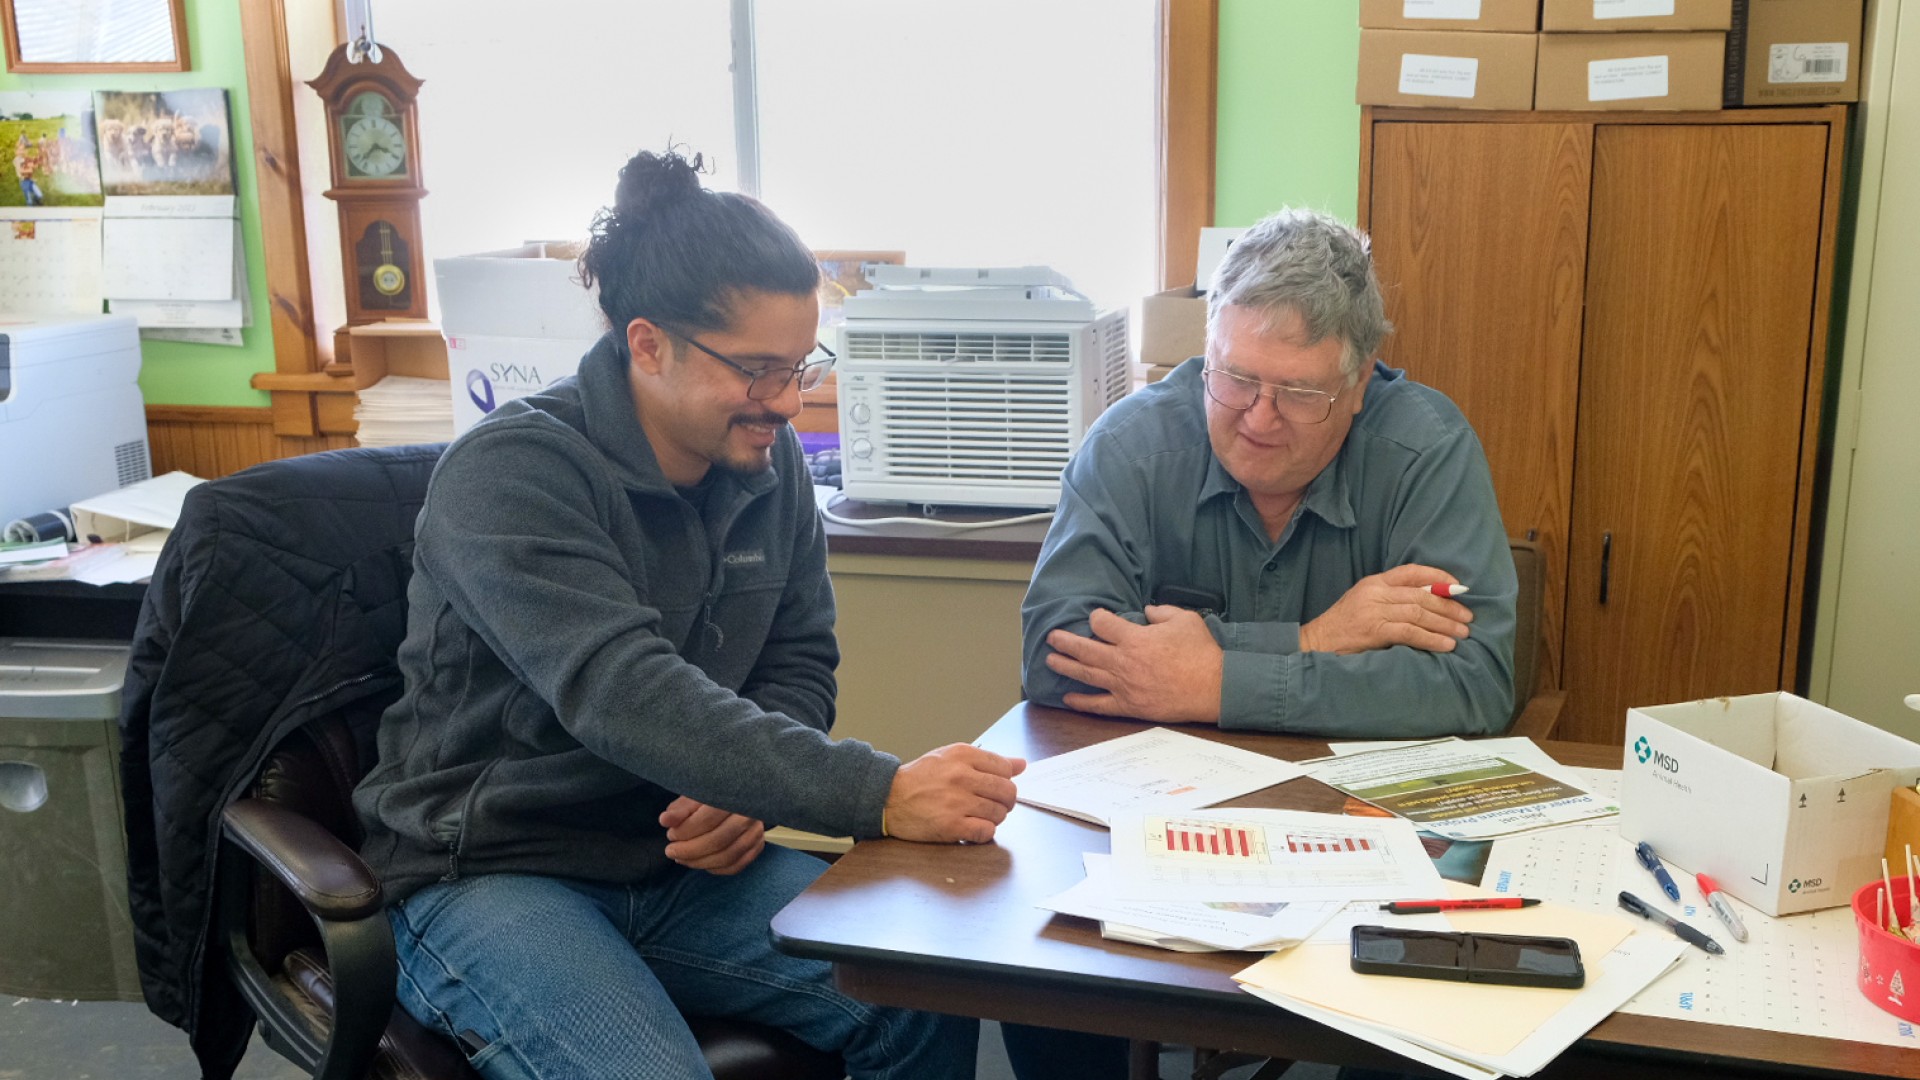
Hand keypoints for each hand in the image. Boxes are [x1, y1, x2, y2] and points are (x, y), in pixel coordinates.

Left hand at [659, 796, 764, 875]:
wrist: (742, 794)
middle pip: (717, 841)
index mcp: (733, 796)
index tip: (671, 835)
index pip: (707, 820)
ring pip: (727, 856)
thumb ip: (680, 808)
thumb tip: (665, 820)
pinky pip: (737, 865)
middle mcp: (750, 814)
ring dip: (699, 862)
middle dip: (689, 851)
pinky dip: (716, 869)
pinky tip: (701, 863)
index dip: (685, 832)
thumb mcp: (695, 795)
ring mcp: (756, 832)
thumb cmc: (713, 794)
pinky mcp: (758, 845)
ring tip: (682, 859)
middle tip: (671, 851)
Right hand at [884, 744, 1025, 843]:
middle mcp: (961, 776)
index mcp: (963, 755)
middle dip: (1006, 801)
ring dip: (994, 818)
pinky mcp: (951, 825)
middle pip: (1007, 791)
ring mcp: (957, 802)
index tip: (996, 786)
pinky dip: (984, 832)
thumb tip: (1021, 764)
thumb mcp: (951, 757)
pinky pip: (986, 831)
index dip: (1006, 780)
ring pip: (999, 813)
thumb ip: (987, 760)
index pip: (1005, 768)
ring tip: (978, 815)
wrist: (888, 798)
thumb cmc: (920, 778)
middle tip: (994, 804)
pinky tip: (972, 827)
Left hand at [1045, 606, 1222, 722]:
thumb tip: (1147, 611)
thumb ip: (1161, 612)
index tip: (1096, 617)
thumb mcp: (1184, 620)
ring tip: (1050, 660)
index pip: (1102, 623)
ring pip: (1086, 674)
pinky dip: (1082, 701)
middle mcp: (1123, 662)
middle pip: (1085, 649)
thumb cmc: (1201, 652)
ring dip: (1065, 666)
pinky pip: (1099, 705)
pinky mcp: (1129, 705)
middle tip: (1051, 637)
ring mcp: (1124, 686)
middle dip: (1065, 641)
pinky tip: (1068, 698)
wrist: (1214, 687)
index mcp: (1135, 638)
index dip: (1097, 617)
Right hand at [1298, 563, 1471, 654]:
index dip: (1439, 577)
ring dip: (1445, 624)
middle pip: (1421, 595)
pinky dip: (1431, 639)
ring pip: (1419, 612)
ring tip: (1462, 633)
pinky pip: (1410, 632)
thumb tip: (1429, 605)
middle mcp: (1375, 592)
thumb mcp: (1365, 604)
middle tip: (1468, 617)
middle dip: (1449, 606)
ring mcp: (1373, 610)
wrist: (1315, 643)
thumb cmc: (1342, 628)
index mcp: (1374, 582)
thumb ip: (1391, 600)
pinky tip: (1446, 645)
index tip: (1459, 587)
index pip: (1412, 572)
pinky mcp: (1373, 630)